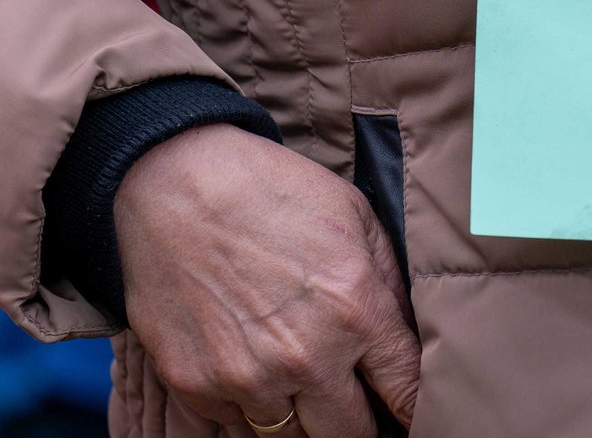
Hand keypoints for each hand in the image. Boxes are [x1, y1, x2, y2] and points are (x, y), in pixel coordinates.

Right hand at [115, 124, 419, 436]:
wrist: (173, 184)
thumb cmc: (273, 192)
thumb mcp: (357, 218)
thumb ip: (388, 283)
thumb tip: (408, 336)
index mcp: (356, 312)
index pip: (404, 393)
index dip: (413, 407)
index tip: (411, 411)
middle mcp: (305, 357)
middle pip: (349, 434)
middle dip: (361, 423)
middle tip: (358, 404)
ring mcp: (245, 377)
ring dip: (304, 419)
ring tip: (305, 388)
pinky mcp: (194, 384)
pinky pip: (236, 423)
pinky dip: (249, 407)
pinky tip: (254, 369)